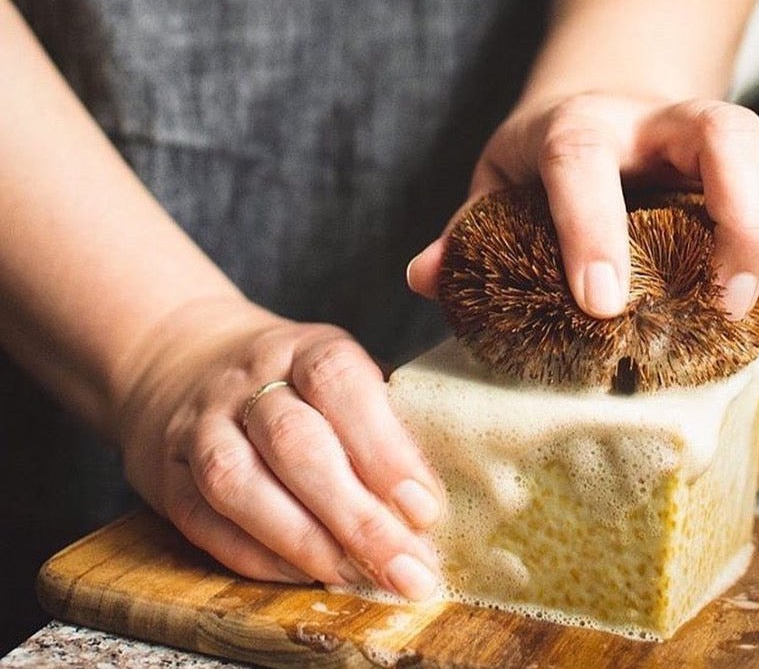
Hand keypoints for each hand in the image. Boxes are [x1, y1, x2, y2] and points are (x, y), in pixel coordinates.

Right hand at [118, 298, 443, 598]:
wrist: (182, 360)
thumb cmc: (288, 377)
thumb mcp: (335, 369)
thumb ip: (379, 417)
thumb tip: (427, 497)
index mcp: (303, 347)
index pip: (340, 381)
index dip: (384, 446)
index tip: (424, 506)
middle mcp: (246, 381)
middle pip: (295, 443)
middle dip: (357, 514)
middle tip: (407, 565)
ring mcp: (200, 426)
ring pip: (241, 483)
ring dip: (306, 541)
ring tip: (358, 576)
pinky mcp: (167, 475)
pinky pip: (205, 521)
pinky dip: (259, 557)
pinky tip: (306, 575)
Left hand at [408, 93, 758, 319]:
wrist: (607, 106)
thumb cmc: (545, 160)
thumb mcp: (496, 185)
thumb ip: (467, 230)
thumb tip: (423, 278)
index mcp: (574, 125)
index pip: (582, 160)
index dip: (592, 228)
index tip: (600, 305)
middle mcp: (652, 120)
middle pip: (718, 131)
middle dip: (733, 216)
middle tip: (715, 302)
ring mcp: (712, 134)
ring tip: (751, 309)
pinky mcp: (754, 156)